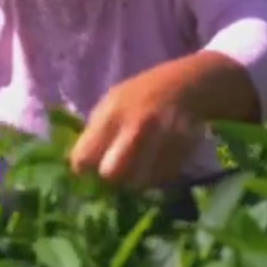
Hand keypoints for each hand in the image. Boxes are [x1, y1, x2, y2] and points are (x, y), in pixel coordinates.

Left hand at [69, 63, 205, 188]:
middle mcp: (136, 127)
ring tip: (139, 163)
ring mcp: (161, 140)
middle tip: (116, 167)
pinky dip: (157, 176)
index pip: (83, 158)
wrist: (187, 84)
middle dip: (112, 175)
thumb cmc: (142, 93)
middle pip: (111, 174)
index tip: (89, 164)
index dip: (84, 165)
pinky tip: (158, 159)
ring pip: (138, 182)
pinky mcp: (182, 152)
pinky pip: (161, 179)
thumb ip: (96, 130)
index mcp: (112, 113)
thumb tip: (79, 164)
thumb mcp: (112, 100)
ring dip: (136, 178)